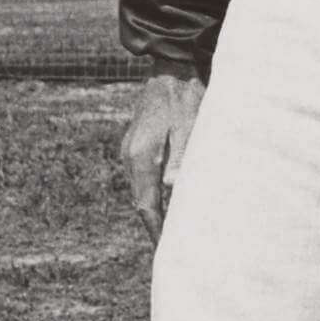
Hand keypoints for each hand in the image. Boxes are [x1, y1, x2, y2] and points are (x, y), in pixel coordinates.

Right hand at [120, 69, 205, 243]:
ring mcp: (130, 149)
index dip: (155, 229)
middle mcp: (130, 156)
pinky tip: (166, 201)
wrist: (173, 70)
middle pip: (140, 201)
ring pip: (140, 190)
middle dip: (153, 225)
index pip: (145, 204)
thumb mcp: (189, 128)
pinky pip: (141, 177)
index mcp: (142, 156)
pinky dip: (151, 193)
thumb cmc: (186, 98)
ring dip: (152, 210)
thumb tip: (172, 188)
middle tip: (169, 249)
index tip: (164, 250)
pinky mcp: (136, 144)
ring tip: (168, 230)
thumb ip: (181, 158)